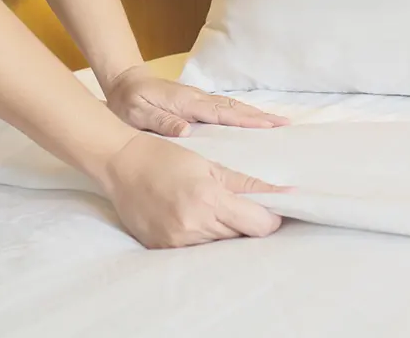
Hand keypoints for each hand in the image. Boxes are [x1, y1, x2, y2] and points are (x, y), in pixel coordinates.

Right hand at [102, 132, 287, 248]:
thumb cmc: (168, 159)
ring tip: (211, 209)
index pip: (258, 225)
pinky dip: (204, 237)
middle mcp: (194, 224)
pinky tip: (194, 218)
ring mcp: (177, 240)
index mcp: (209, 199)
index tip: (269, 209)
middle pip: (242, 236)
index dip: (270, 218)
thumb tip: (287, 196)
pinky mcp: (163, 248)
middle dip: (248, 223)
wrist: (121, 165)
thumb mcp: (212, 166)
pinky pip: (197, 250)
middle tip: (238, 205)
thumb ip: (250, 185)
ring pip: (221, 245)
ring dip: (225, 231)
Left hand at [104, 65, 288, 136]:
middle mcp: (199, 99)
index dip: (246, 120)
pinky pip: (226, 108)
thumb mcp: (138, 114)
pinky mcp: (199, 102)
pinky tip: (255, 119)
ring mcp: (200, 99)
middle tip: (285, 124)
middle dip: (261, 117)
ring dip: (256, 114)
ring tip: (278, 122)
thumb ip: (162, 121)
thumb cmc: (130, 102)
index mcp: (188, 104)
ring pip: (233, 107)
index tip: (268, 125)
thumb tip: (186, 131)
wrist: (125, 83)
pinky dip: (244, 113)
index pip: (222, 113)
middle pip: (235, 108)